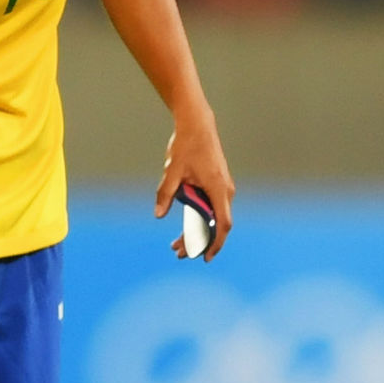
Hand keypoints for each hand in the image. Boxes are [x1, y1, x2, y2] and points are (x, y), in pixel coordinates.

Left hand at [155, 106, 235, 260]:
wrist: (197, 125)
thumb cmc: (186, 146)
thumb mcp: (172, 172)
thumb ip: (165, 194)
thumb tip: (158, 215)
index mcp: (217, 189)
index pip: (221, 224)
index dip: (215, 243)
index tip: (204, 257)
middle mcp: (225, 191)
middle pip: (216, 225)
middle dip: (199, 242)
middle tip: (179, 253)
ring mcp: (223, 188)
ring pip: (214, 217)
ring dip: (198, 231)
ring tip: (177, 243)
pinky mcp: (217, 184)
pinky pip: (212, 208)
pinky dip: (200, 219)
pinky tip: (185, 226)